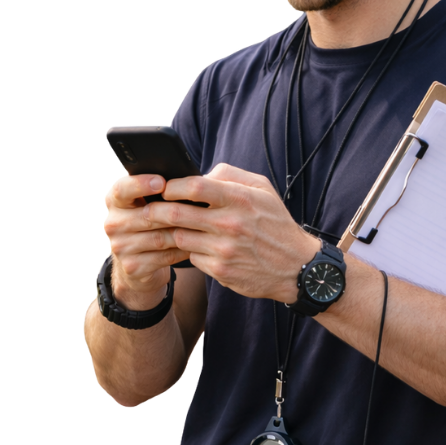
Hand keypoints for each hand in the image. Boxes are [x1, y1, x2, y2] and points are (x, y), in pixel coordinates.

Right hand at [103, 174, 192, 307]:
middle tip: (199, 208)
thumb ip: (158, 189)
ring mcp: (120, 247)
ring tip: (203, 226)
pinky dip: (183, 250)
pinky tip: (196, 246)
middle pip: (147, 215)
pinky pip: (165, 257)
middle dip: (174, 212)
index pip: (122, 189)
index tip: (162, 182)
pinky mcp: (132, 267)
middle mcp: (113, 223)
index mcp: (114, 201)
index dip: (141, 184)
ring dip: (183, 233)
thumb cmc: (150, 222)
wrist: (137, 262)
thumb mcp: (146, 202)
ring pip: (159, 238)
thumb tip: (188, 178)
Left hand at [146, 164, 319, 302]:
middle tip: (148, 209)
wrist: (296, 267)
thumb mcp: (263, 190)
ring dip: (170, 232)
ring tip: (166, 227)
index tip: (164, 187)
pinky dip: (189, 251)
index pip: (195, 185)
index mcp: (240, 199)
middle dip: (156, 210)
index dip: (172, 185)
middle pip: (178, 213)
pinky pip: (192, 257)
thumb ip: (231, 176)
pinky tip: (193, 247)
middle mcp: (231, 224)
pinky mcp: (221, 271)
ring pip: (179, 237)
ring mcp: (224, 250)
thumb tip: (201, 173)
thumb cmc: (276, 224)